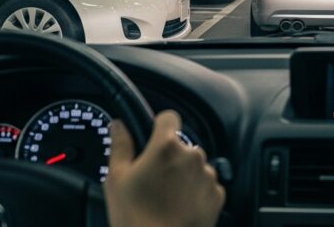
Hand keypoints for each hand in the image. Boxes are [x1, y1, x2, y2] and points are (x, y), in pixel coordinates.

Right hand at [105, 111, 224, 226]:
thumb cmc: (136, 218)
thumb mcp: (116, 179)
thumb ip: (120, 146)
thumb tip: (119, 126)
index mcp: (166, 146)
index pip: (168, 117)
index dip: (158, 126)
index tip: (152, 137)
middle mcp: (192, 156)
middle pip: (180, 145)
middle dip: (168, 158)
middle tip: (152, 180)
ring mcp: (207, 175)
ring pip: (193, 166)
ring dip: (182, 175)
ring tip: (165, 198)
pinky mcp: (217, 195)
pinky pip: (205, 185)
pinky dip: (195, 192)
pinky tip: (178, 207)